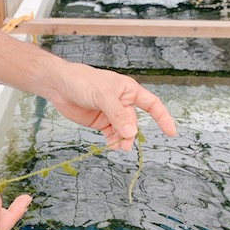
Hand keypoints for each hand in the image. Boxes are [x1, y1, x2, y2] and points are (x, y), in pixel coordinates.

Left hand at [48, 62, 176, 150]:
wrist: (59, 86)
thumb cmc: (82, 82)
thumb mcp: (102, 96)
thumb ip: (117, 115)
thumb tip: (131, 133)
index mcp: (129, 90)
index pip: (152, 104)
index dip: (162, 118)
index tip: (171, 132)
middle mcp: (122, 102)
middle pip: (134, 122)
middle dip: (130, 134)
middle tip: (124, 144)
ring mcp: (111, 114)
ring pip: (123, 131)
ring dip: (122, 140)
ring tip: (117, 148)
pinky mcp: (100, 122)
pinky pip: (112, 135)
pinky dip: (113, 141)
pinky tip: (110, 146)